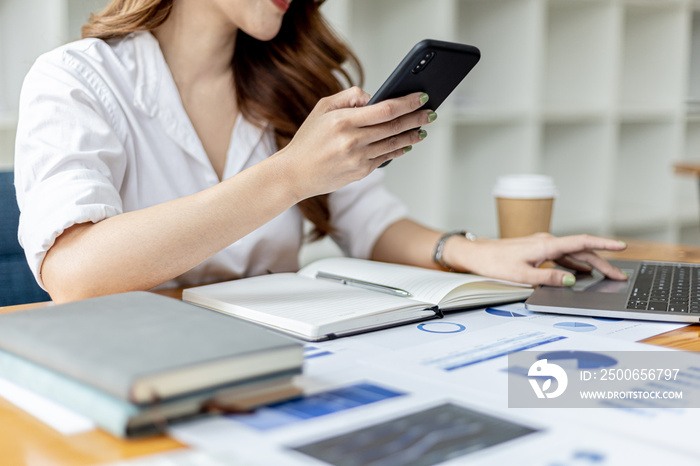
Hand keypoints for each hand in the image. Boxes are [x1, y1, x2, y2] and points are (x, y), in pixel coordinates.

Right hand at [275, 86, 434, 199]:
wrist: (294, 174)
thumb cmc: (308, 139)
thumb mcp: (322, 108)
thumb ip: (349, 97)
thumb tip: (375, 97)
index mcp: (343, 121)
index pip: (385, 109)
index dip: (407, 103)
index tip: (422, 97)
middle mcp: (352, 141)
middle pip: (394, 127)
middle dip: (417, 118)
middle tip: (431, 112)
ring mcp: (358, 159)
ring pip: (394, 144)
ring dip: (412, 136)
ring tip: (423, 128)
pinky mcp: (360, 173)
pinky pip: (386, 158)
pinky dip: (398, 150)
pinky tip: (406, 143)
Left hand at [444, 233, 627, 285]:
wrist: (477, 255)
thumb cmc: (495, 263)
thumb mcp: (522, 276)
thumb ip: (548, 278)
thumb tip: (571, 280)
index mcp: (546, 245)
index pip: (581, 242)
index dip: (603, 244)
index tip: (621, 245)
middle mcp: (547, 242)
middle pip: (581, 250)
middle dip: (603, 262)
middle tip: (619, 276)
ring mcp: (543, 245)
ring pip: (573, 254)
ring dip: (590, 264)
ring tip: (607, 275)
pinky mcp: (538, 250)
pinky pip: (562, 256)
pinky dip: (575, 264)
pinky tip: (582, 272)